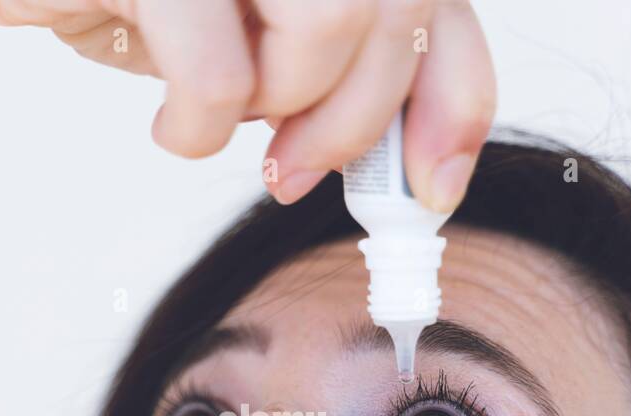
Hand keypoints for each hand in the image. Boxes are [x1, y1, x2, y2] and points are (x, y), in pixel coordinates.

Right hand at [0, 1, 494, 211]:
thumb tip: (426, 168)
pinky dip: (198, 132)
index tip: (432, 183)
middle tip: (296, 171)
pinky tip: (172, 126)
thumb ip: (349, 67)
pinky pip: (221, 76)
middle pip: (397, 6)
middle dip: (357, 120)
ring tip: (225, 118)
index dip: (457, 95)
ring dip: (285, 107)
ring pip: (333, 18)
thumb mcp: (261, 33)